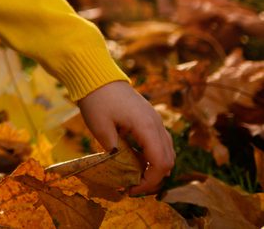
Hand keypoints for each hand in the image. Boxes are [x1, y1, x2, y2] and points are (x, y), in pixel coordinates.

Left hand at [76, 80, 174, 194]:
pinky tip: (134, 159)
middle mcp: (157, 124)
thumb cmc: (96, 99)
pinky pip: (159, 141)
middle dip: (153, 177)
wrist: (96, 74)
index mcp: (147, 127)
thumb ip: (115, 151)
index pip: (160, 163)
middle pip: (168, 160)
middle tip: (132, 186)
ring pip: (167, 151)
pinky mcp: (150, 117)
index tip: (131, 190)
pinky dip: (152, 154)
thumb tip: (123, 169)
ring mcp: (155, 120)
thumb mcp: (101, 128)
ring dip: (154, 166)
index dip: (149, 181)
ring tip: (133, 175)